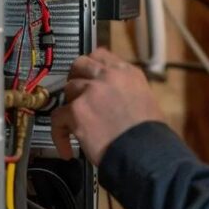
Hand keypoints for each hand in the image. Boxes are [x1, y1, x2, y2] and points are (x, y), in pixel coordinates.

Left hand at [50, 48, 164, 164]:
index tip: (87, 75)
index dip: (91, 66)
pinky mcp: (77, 110)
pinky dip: (60, 135)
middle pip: (80, 65)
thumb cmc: (150, 135)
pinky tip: (67, 149)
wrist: (145, 152)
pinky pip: (57, 118)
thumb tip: (113, 98)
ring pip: (68, 89)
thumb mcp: (146, 101)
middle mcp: (109, 76)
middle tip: (75, 93)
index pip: (102, 56)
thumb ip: (126, 92)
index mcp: (128, 73)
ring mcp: (91, 91)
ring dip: (70, 106)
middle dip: (75, 77)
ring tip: (73, 125)